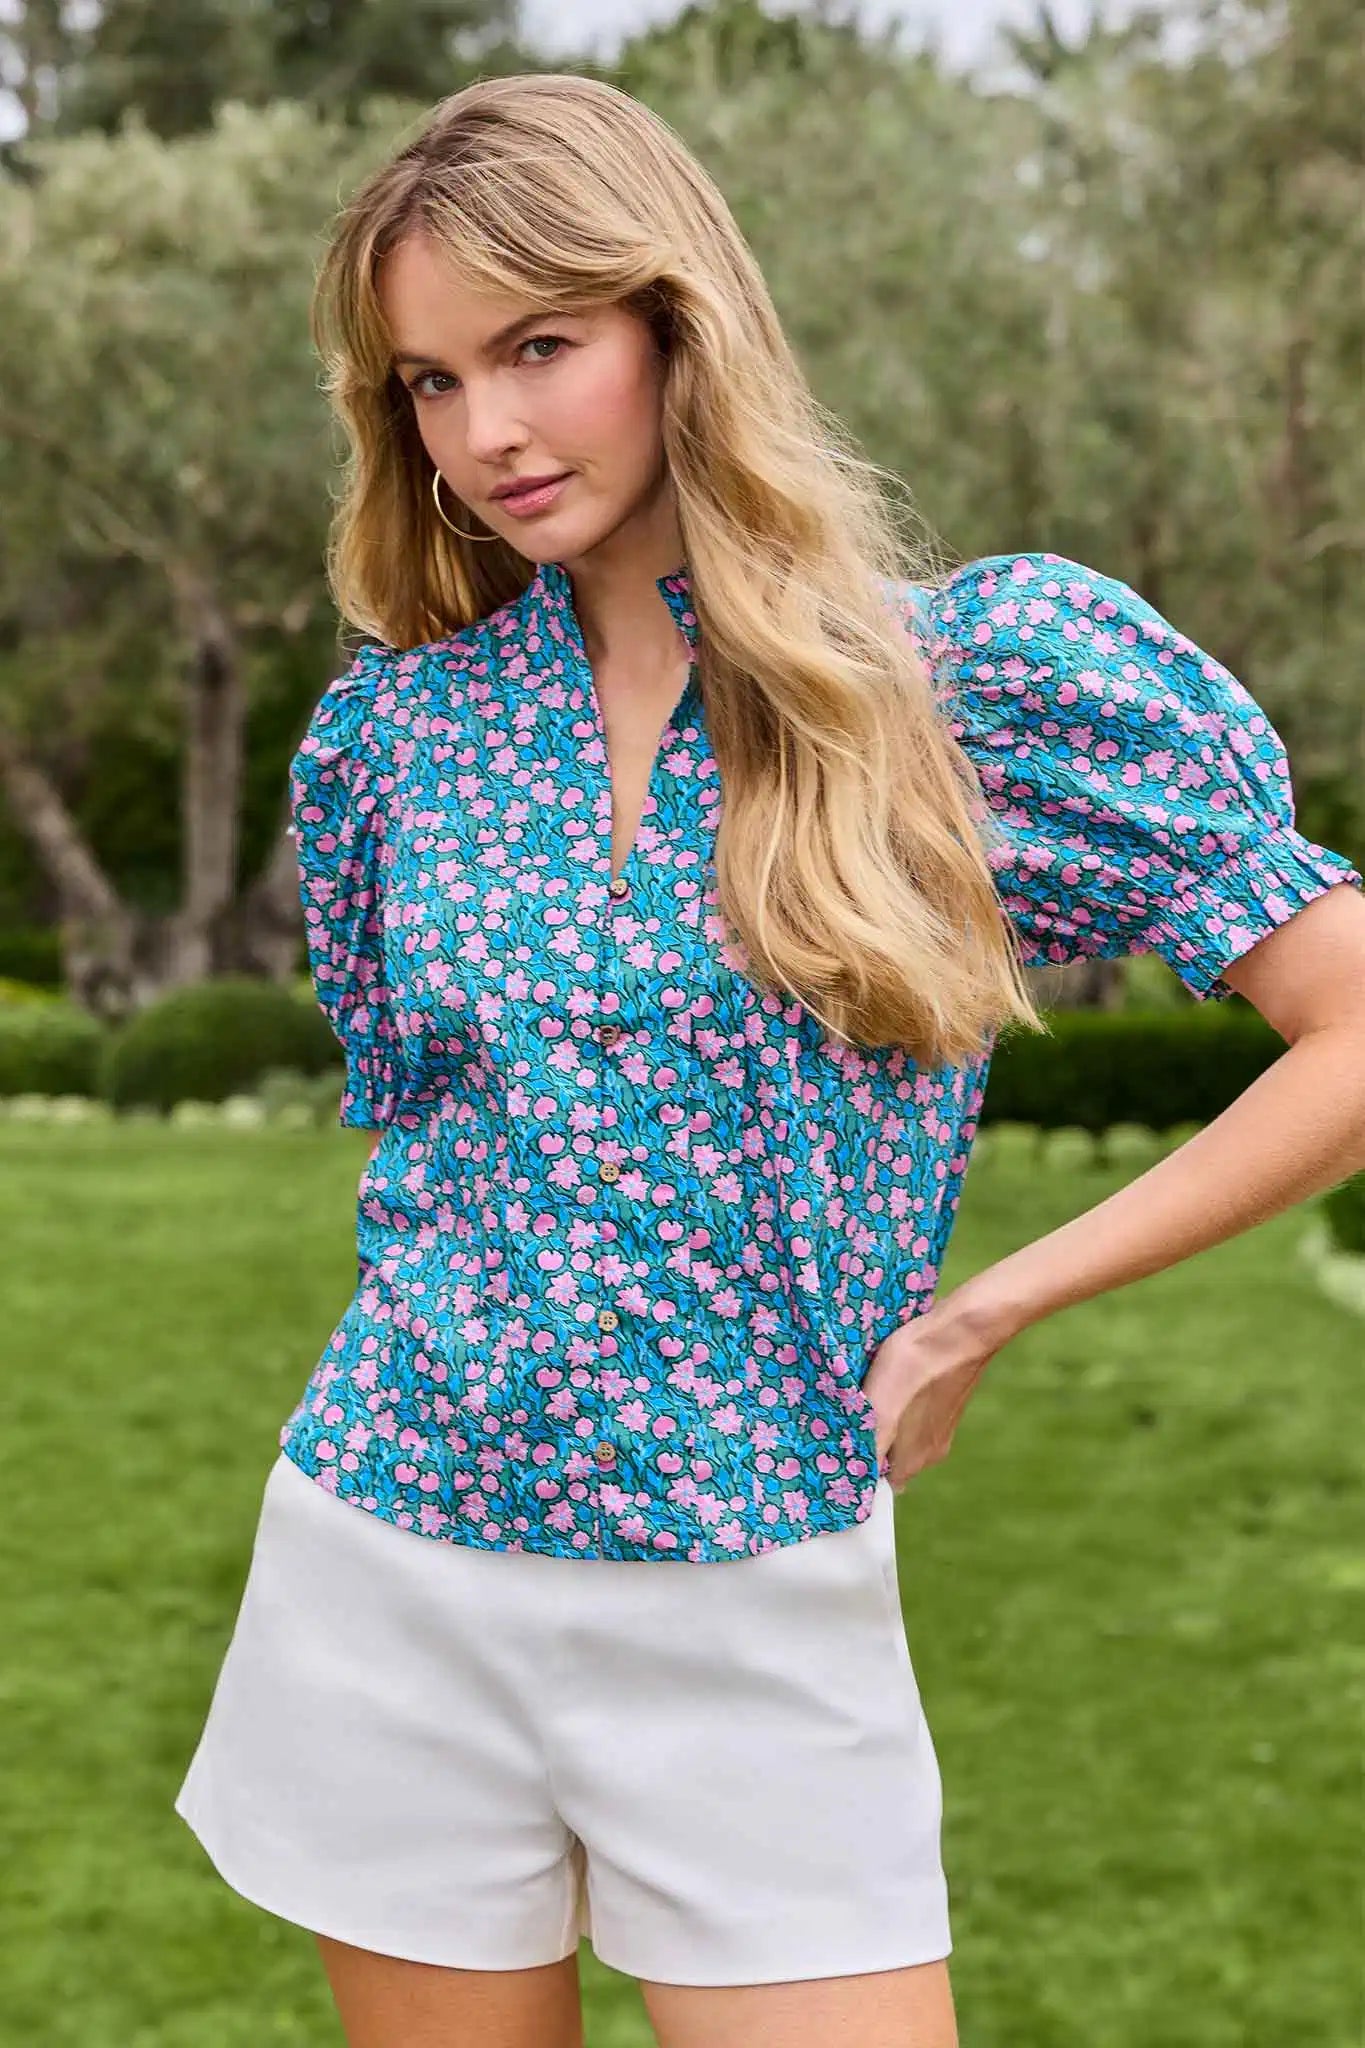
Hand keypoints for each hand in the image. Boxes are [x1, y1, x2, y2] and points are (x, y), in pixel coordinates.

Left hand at [860, 1289, 1012, 1491]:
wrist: (960, 1331)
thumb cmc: (915, 1368)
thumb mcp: (879, 1411)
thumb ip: (869, 1449)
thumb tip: (857, 1483)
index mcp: (914, 1462)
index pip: (878, 1482)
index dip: (858, 1467)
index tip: (838, 1443)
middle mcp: (931, 1452)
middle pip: (888, 1457)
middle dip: (867, 1439)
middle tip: (847, 1414)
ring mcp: (941, 1427)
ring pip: (900, 1432)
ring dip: (882, 1417)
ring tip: (866, 1392)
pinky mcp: (946, 1402)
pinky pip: (913, 1411)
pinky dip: (898, 1401)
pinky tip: (889, 1378)